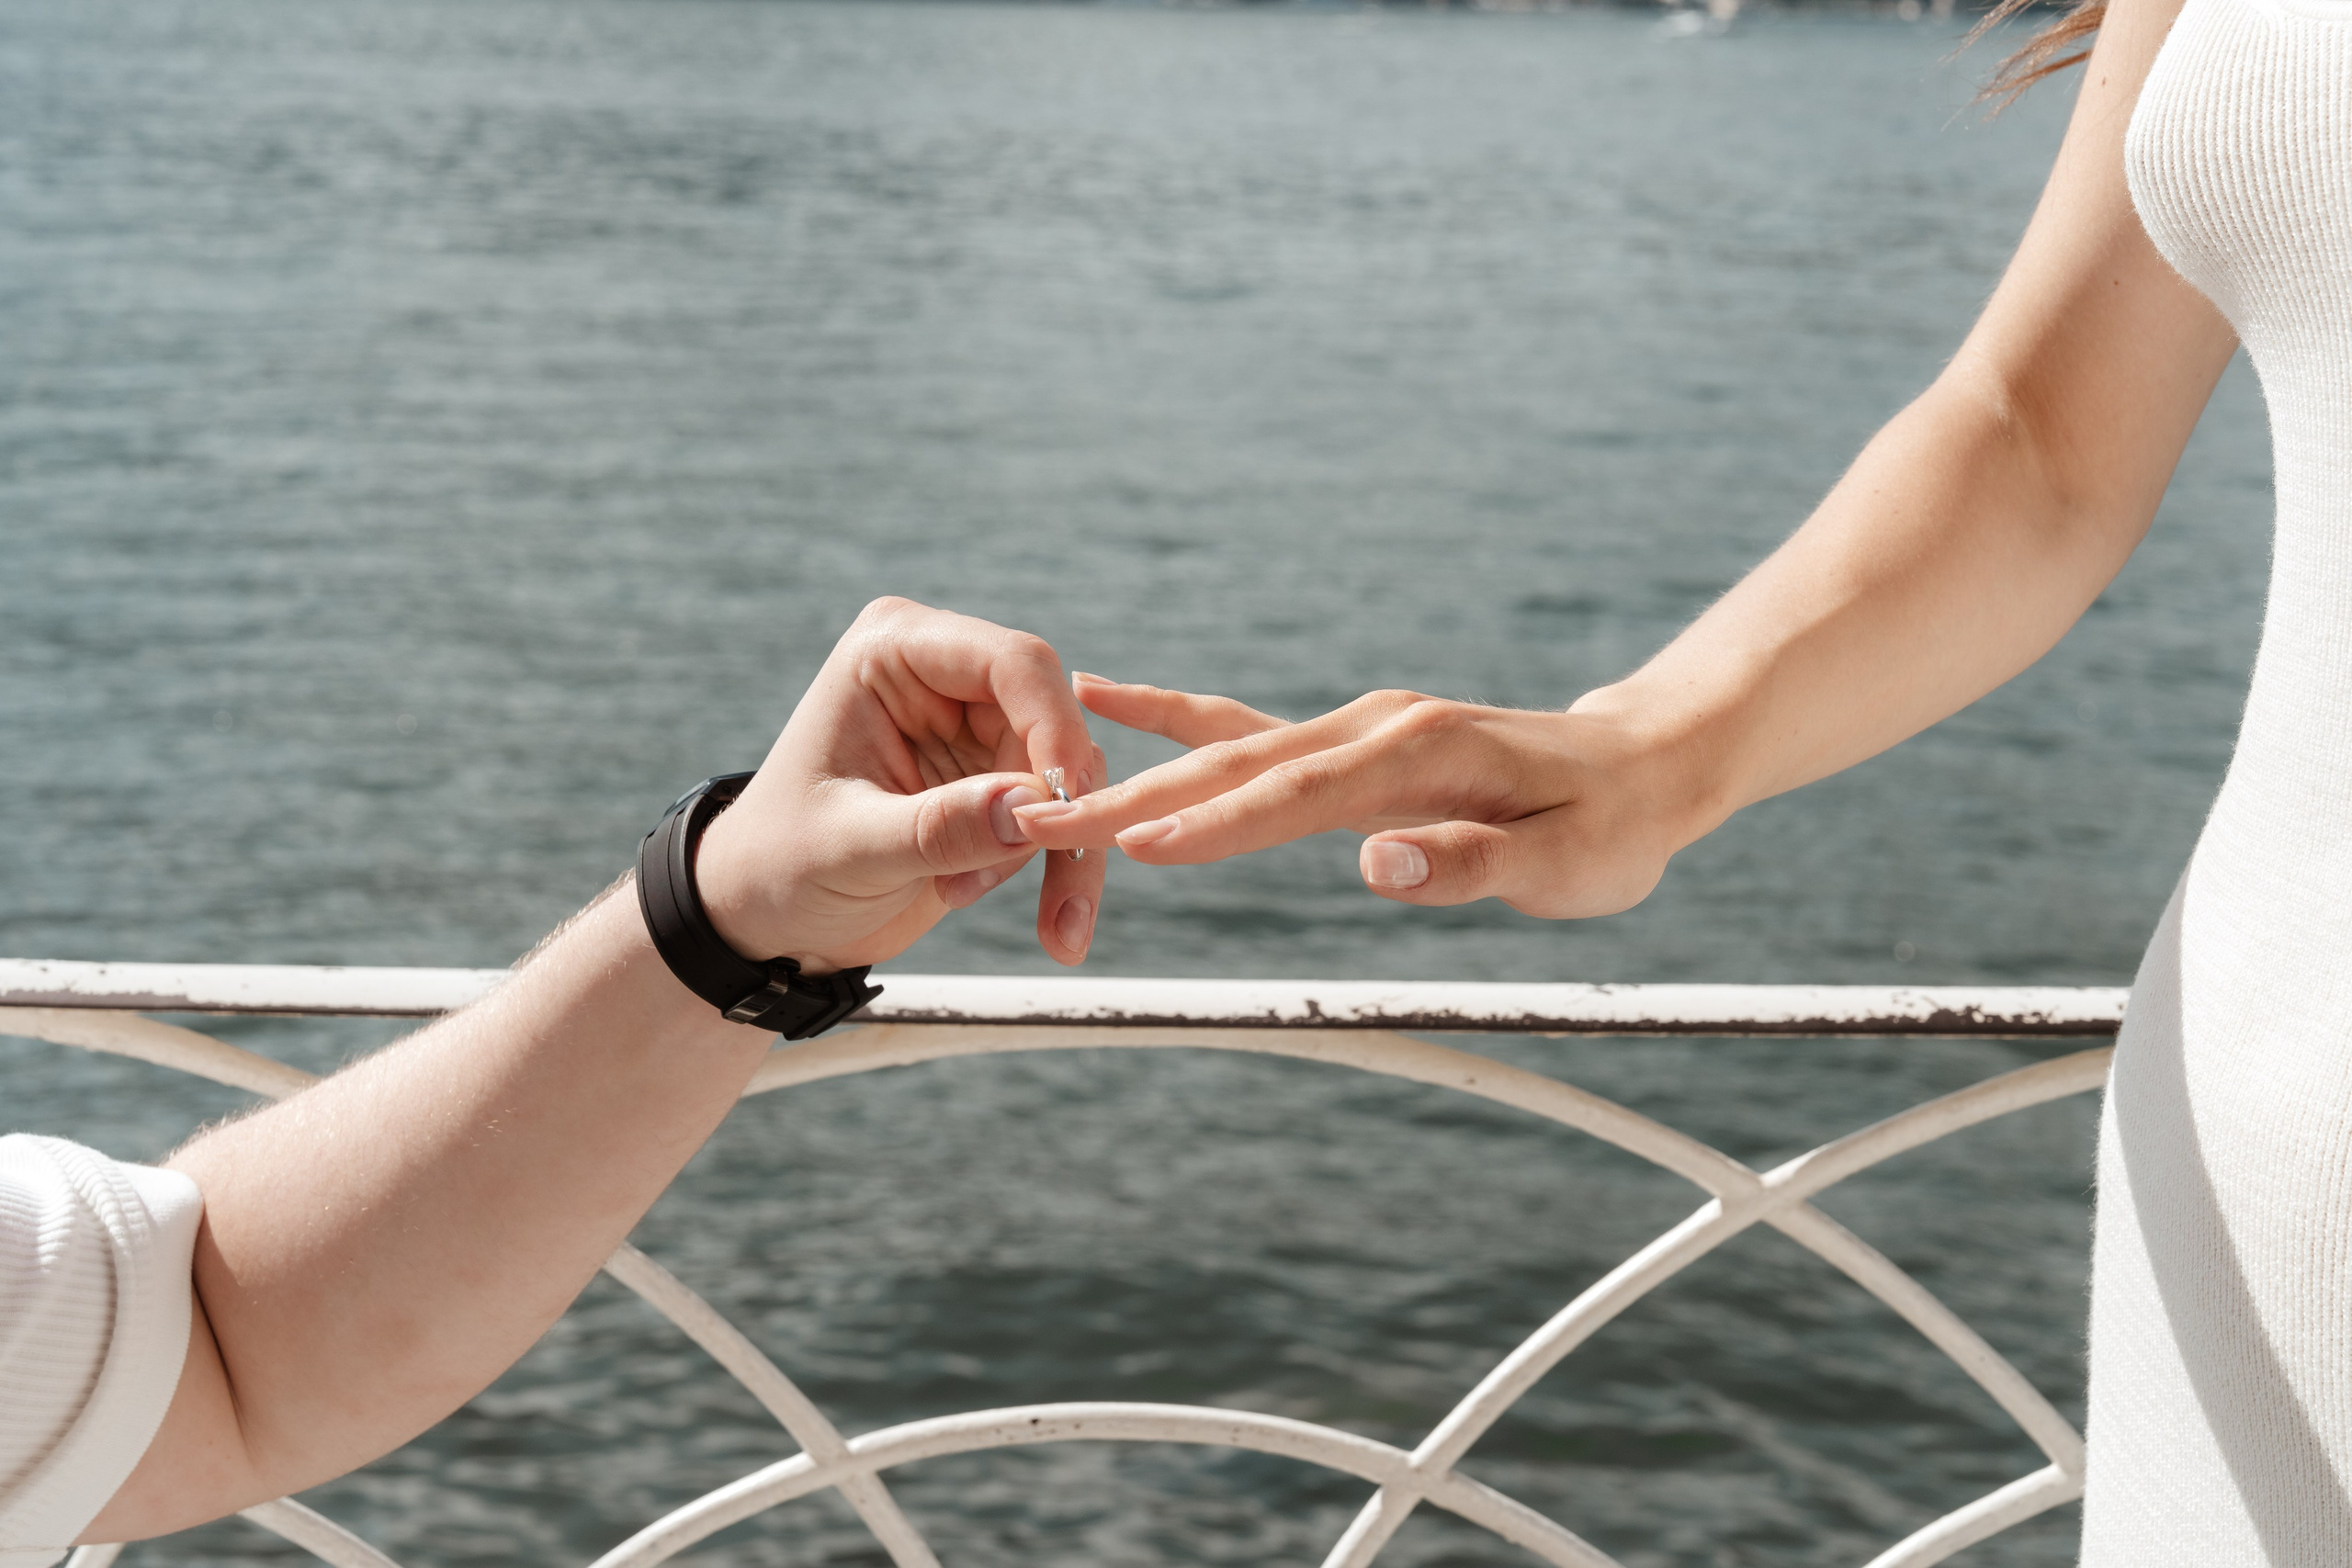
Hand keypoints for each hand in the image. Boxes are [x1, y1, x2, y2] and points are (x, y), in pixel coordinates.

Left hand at [693, 598, 1107, 966]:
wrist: (764, 917)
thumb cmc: (780, 865)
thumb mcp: (850, 850)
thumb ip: (938, 828)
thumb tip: (1032, 809)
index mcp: (895, 652)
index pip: (1012, 662)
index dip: (1054, 728)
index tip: (1065, 806)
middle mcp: (946, 678)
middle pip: (1055, 723)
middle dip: (1061, 810)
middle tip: (1059, 888)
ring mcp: (976, 731)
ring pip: (1072, 778)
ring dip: (1062, 853)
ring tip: (1035, 924)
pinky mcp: (997, 785)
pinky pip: (1063, 818)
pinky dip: (1064, 872)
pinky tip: (1053, 929)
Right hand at [1013, 677, 1703, 917]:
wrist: (1643, 765)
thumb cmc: (1611, 826)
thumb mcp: (1568, 865)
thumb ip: (1474, 865)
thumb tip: (1377, 866)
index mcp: (1420, 753)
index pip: (1298, 796)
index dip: (1218, 824)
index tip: (1139, 846)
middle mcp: (1376, 727)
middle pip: (1241, 763)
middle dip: (1142, 794)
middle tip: (1047, 823)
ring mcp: (1359, 728)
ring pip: (1232, 747)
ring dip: (1143, 770)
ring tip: (1052, 791)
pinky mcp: (1352, 743)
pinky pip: (1249, 729)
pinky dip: (1176, 718)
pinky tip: (1109, 699)